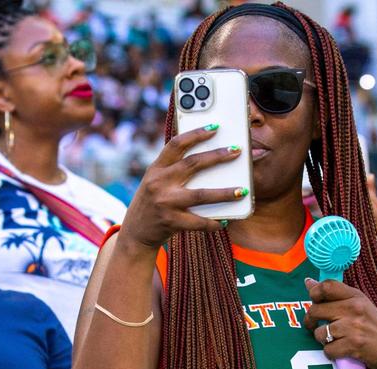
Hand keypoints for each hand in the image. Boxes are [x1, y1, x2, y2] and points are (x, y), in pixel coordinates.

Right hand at [120, 126, 246, 251]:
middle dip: (217, 156)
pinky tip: (225, 221)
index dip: (196, 134)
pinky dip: (214, 222)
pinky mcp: (171, 222)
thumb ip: (173, 170)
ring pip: (201, 195)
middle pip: (193, 164)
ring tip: (241, 191)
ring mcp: (165, 203)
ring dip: (224, 193)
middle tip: (237, 151)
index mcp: (156, 169)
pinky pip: (199, 222)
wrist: (135, 233)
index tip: (215, 128)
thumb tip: (208, 160)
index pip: (176, 145)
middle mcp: (159, 183)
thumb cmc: (151, 204)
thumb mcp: (155, 182)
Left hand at [302, 277, 376, 368]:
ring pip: (320, 333)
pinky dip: (331, 353)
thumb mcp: (360, 306)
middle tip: (314, 326)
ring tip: (334, 340)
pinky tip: (341, 351)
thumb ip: (336, 295)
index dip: (314, 292)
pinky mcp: (354, 345)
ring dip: (323, 340)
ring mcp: (354, 327)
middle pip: (316, 310)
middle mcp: (355, 309)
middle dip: (310, 321)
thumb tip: (308, 282)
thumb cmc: (375, 329)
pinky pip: (328, 350)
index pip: (327, 286)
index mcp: (356, 296)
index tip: (313, 301)